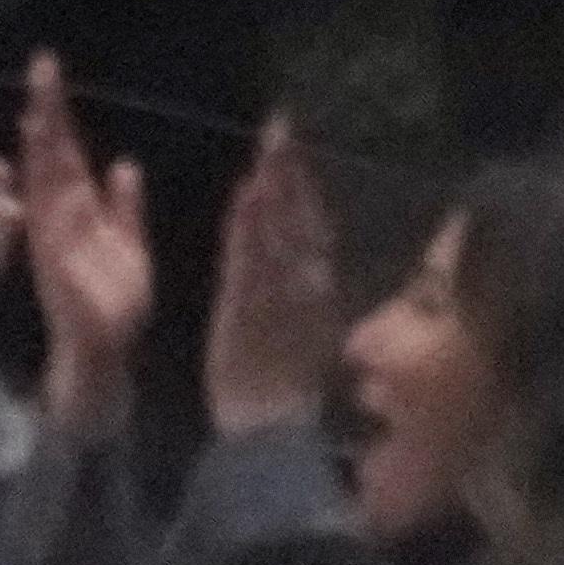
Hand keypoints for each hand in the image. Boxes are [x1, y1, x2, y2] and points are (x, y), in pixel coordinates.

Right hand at [15, 52, 151, 434]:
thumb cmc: (115, 304)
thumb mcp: (130, 244)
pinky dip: (39, 186)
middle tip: (42, 63)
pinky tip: (35, 157)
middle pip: (51, 154)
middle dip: (47, 110)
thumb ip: (126, 207)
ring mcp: (53, 236)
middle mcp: (59, 218)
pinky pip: (45, 213)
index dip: (59, 116)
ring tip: (37, 99)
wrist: (106, 351)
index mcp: (78, 213)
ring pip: (45, 176)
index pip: (67, 154)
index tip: (53, 75)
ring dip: (40, 138)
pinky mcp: (54, 257)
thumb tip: (124, 165)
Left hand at [199, 116, 342, 442]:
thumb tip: (315, 265)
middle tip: (282, 121)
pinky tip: (246, 192)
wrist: (271, 442)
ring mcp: (275, 299)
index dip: (304, 188)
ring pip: (275, 232)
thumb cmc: (285, 398)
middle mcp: (302, 289)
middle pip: (298, 220)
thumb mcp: (307, 342)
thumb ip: (309, 300)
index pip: (311, 231)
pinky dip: (248, 226)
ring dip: (273, 184)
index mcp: (317, 295)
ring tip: (268, 141)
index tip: (296, 148)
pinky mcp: (246, 314)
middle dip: (290, 171)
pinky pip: (248, 261)